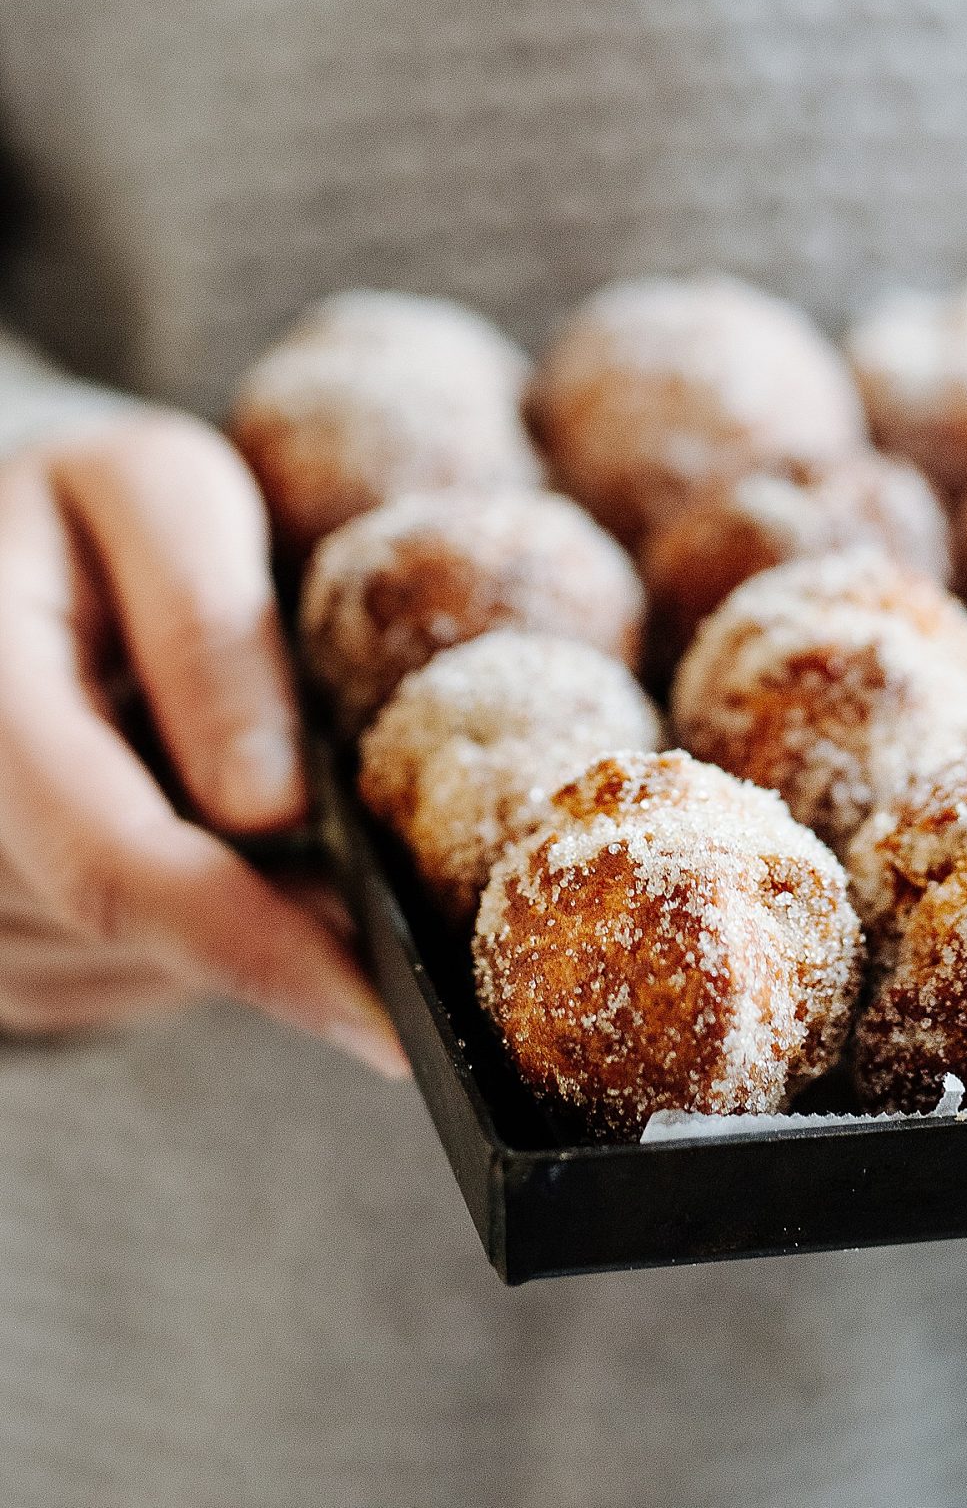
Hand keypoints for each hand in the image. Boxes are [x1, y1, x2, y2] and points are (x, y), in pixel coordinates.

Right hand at [0, 408, 405, 1074]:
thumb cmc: (89, 508)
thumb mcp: (158, 494)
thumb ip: (208, 625)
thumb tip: (271, 804)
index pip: (112, 863)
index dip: (254, 945)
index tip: (387, 1013)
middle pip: (136, 925)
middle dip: (279, 916)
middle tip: (386, 863)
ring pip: (141, 960)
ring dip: (242, 904)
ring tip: (266, 784)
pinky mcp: (2, 945)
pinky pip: (124, 970)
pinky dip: (200, 915)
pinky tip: (209, 821)